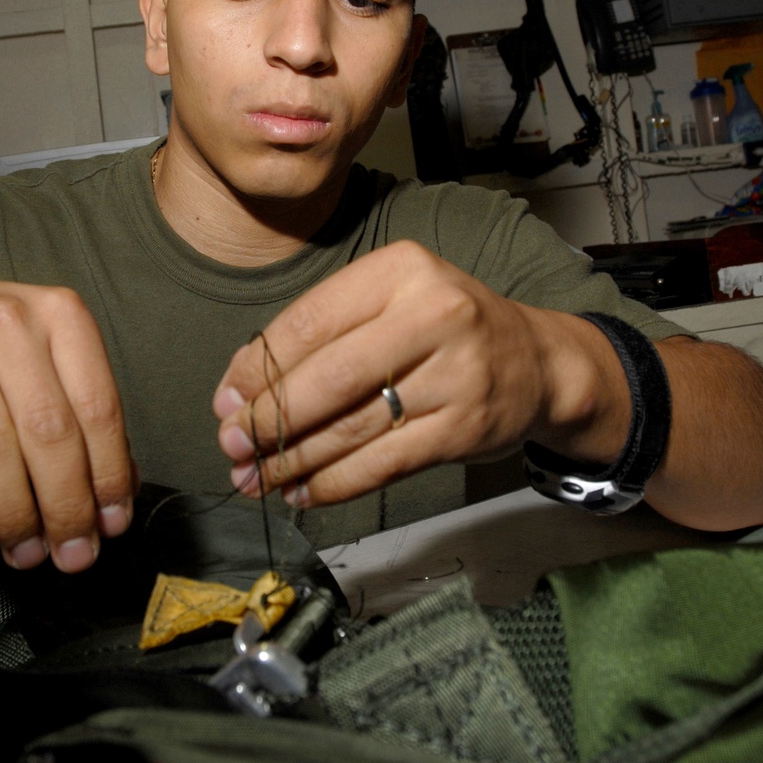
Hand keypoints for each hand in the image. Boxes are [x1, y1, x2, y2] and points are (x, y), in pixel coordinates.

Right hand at [0, 278, 135, 570]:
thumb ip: (86, 415)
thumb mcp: (49, 357)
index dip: (109, 476)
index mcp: (61, 314)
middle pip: (50, 434)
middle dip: (65, 508)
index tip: (112, 525)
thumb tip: (118, 494)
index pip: (99, 408)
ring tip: (24, 552)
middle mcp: (9, 323)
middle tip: (71, 555)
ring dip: (13, 517)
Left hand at [213, 241, 627, 507]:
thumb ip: (324, 333)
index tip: (225, 399)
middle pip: (329, 377)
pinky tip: (303, 492)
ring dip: (293, 459)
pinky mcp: (465, 429)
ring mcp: (456, 374)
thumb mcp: (391, 299)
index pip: (310, 320)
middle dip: (269, 420)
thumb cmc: (443, 329)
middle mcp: (434, 314)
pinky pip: (383, 463)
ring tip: (256, 477)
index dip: (258, 367)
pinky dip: (334, 484)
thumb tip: (241, 391)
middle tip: (232, 446)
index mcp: (401, 270)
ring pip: (352, 426)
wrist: (537, 363)